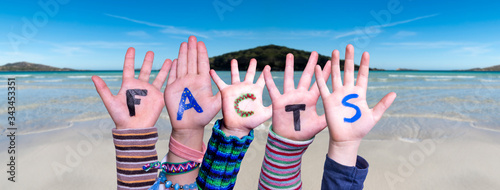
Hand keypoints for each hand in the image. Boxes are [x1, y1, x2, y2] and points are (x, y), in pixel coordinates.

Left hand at [92, 48, 170, 128]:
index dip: (130, 59)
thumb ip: (103, 89)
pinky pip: (166, 85)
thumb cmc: (121, 117)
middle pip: (145, 70)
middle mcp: (140, 87)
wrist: (134, 129)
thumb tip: (93, 77)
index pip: (129, 68)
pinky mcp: (159, 97)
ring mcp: (150, 92)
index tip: (132, 49)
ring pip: (158, 76)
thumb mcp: (110, 102)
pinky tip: (175, 70)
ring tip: (169, 59)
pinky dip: (171, 77)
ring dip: (163, 68)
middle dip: (148, 61)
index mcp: (128, 85)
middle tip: (151, 52)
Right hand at [164, 36, 220, 135]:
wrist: (189, 126)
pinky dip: (173, 67)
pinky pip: (172, 75)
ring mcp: (182, 83)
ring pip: (182, 65)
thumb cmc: (203, 116)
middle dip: (192, 49)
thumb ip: (220, 95)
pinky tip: (174, 59)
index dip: (201, 53)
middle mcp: (192, 80)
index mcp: (202, 81)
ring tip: (184, 43)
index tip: (201, 43)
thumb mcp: (215, 104)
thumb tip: (228, 88)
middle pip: (192, 61)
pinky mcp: (172, 89)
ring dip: (183, 54)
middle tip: (192, 37)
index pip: (202, 63)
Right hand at [210, 58, 271, 137]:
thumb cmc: (252, 121)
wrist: (238, 126)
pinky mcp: (226, 92)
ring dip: (234, 67)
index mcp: (256, 91)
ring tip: (234, 60)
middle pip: (249, 74)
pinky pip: (219, 82)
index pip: (262, 80)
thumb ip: (273, 106)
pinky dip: (215, 76)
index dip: (265, 73)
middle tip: (254, 59)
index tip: (268, 66)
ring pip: (235, 75)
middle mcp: (246, 88)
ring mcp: (236, 89)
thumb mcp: (265, 113)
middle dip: (252, 67)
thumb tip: (283, 102)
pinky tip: (211, 70)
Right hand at [263, 52, 330, 140]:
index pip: (319, 83)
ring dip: (289, 67)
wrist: (290, 140)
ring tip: (290, 55)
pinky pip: (272, 88)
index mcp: (311, 99)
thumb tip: (343, 111)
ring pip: (289, 78)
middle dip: (311, 65)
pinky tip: (266, 69)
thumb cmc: (305, 133)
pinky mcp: (278, 101)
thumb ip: (329, 116)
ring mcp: (289, 97)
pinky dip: (269, 79)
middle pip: (306, 76)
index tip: (330, 62)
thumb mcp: (320, 124)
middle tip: (315, 53)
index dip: (324, 73)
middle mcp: (301, 95)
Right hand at [315, 45, 395, 165]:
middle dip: (349, 59)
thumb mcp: (374, 116)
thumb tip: (394, 93)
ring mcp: (337, 95)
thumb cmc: (360, 129)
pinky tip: (319, 68)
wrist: (347, 139)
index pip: (362, 75)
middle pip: (348, 71)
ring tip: (334, 51)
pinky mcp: (328, 101)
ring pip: (336, 75)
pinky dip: (321, 78)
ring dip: (335, 64)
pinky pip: (323, 87)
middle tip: (349, 46)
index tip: (366, 53)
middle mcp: (348, 92)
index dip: (364, 65)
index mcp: (359, 94)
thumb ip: (383, 104)